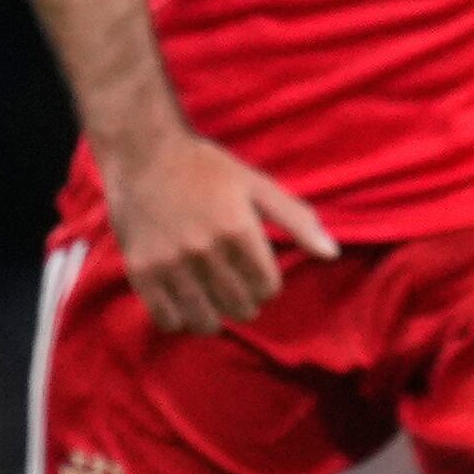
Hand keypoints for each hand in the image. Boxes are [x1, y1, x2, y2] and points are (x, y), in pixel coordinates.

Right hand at [103, 124, 336, 331]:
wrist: (144, 153)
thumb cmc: (207, 168)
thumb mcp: (258, 186)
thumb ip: (297, 221)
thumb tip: (331, 254)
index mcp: (238, 230)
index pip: (268, 288)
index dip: (267, 285)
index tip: (257, 274)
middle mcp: (204, 250)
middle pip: (240, 307)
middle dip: (245, 302)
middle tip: (236, 289)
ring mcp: (170, 263)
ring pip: (205, 320)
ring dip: (215, 317)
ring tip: (213, 302)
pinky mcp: (141, 271)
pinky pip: (166, 319)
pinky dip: (180, 320)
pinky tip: (184, 306)